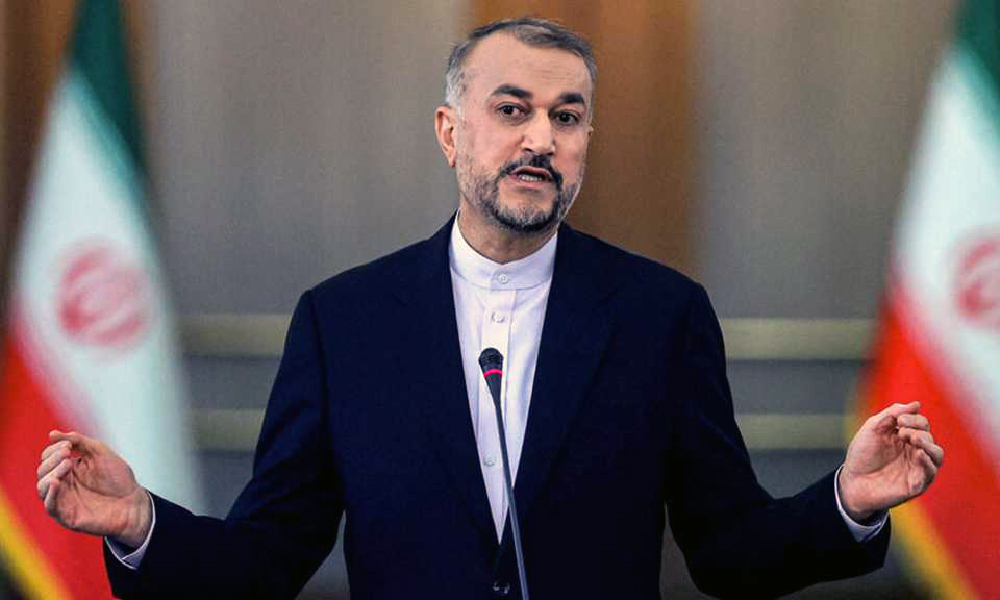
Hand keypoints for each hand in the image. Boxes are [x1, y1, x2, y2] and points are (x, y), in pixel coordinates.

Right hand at [36, 431, 151, 547]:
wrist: (134, 501)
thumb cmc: (118, 478)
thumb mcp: (99, 452)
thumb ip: (78, 441)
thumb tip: (51, 434)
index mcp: (68, 470)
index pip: (47, 458)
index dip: (53, 450)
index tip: (68, 445)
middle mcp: (63, 485)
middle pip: (42, 472)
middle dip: (52, 460)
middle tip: (67, 454)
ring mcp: (64, 500)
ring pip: (42, 488)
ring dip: (51, 474)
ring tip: (67, 464)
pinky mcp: (67, 516)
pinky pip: (50, 506)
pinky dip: (50, 494)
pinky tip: (56, 482)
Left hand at [839, 402, 943, 521]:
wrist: (852, 481)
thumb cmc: (862, 454)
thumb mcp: (873, 428)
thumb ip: (892, 414)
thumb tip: (917, 404)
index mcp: (905, 437)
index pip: (921, 423)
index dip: (913, 418)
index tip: (898, 420)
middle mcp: (914, 451)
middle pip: (929, 437)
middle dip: (918, 430)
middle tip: (901, 431)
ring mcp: (916, 468)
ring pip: (937, 454)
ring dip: (928, 444)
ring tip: (913, 439)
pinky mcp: (916, 484)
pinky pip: (930, 473)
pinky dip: (927, 462)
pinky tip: (918, 454)